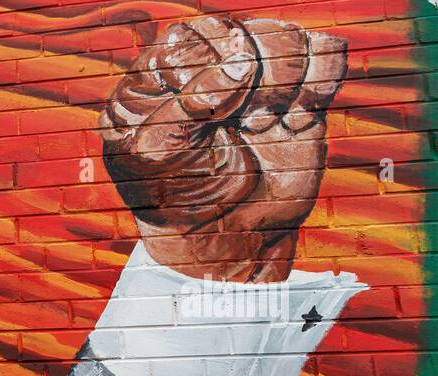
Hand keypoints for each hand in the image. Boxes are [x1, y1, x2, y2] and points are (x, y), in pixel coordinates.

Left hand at [100, 15, 347, 281]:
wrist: (227, 236)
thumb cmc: (176, 198)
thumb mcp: (159, 155)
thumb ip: (187, 103)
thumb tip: (239, 59)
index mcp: (158, 76)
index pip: (188, 36)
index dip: (208, 71)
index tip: (212, 117)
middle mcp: (205, 66)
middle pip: (240, 29)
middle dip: (248, 79)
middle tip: (241, 122)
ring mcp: (254, 76)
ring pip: (286, 36)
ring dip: (283, 84)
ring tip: (265, 126)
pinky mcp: (298, 92)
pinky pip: (327, 52)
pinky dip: (321, 84)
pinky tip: (299, 120)